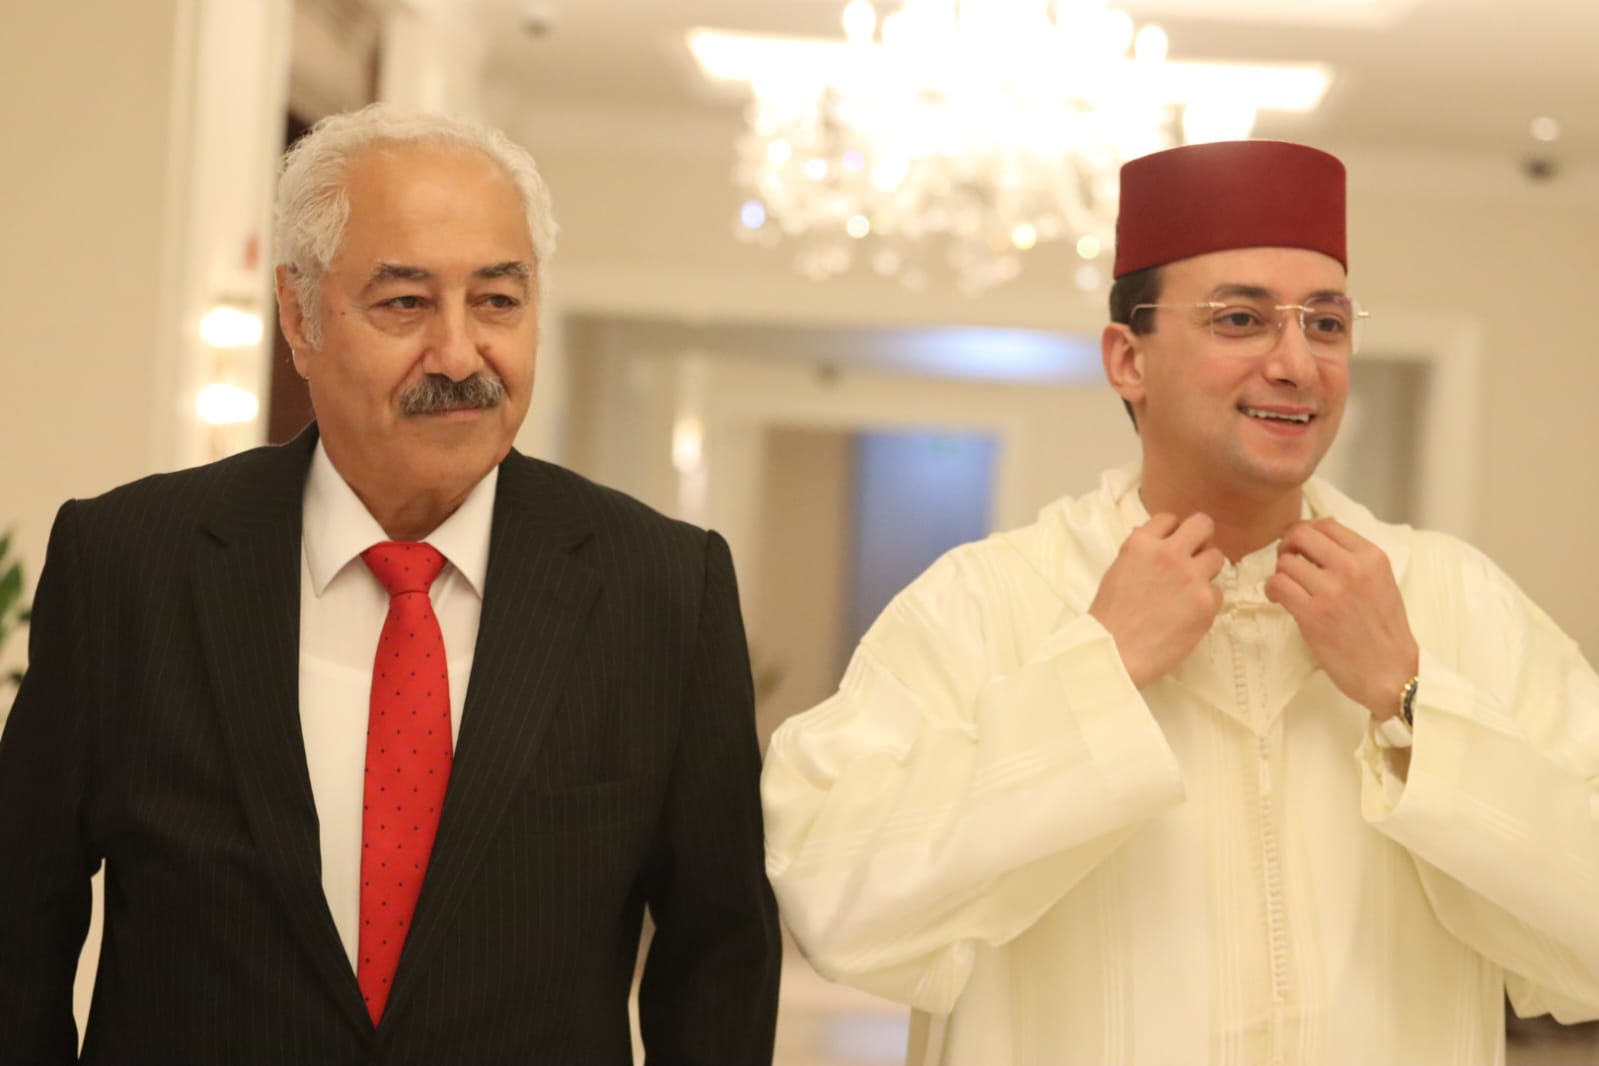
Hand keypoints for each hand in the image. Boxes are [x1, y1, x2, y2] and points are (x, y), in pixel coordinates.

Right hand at [1089, 513, 1225, 688]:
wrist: (1115, 653)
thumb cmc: (1109, 616)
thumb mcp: (1118, 570)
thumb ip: (1142, 552)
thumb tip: (1159, 542)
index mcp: (1141, 542)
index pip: (1170, 519)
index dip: (1172, 533)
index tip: (1170, 547)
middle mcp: (1169, 553)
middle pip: (1203, 524)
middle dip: (1200, 539)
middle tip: (1194, 557)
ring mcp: (1191, 576)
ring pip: (1217, 557)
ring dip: (1206, 570)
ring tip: (1191, 590)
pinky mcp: (1207, 602)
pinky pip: (1218, 592)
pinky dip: (1206, 602)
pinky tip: (1189, 614)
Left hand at [1265, 517, 1418, 719]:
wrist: (1392, 672)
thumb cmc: (1384, 632)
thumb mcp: (1380, 582)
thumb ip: (1354, 559)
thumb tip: (1320, 536)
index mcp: (1371, 557)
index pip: (1327, 524)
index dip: (1306, 532)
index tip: (1300, 547)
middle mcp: (1352, 567)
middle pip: (1301, 534)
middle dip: (1287, 546)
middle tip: (1288, 562)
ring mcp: (1331, 589)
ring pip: (1285, 561)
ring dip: (1280, 573)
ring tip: (1288, 587)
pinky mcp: (1312, 613)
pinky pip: (1277, 585)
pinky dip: (1272, 590)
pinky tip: (1280, 599)